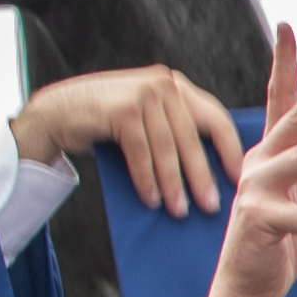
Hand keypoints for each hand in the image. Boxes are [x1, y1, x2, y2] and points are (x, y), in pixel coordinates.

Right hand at [7, 63, 240, 217]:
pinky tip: (151, 200)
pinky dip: (146, 179)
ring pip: (167, 147)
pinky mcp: (122, 108)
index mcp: (178, 87)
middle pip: (193, 137)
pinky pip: (141, 152)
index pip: (216, 118)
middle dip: (203, 175)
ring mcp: (142, 93)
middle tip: (211, 207)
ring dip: (174, 183)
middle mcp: (164, 84)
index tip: (239, 179)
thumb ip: (175, 132)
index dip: (231, 150)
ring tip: (180, 212)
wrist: (57, 112)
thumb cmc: (109, 124)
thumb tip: (210, 176)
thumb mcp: (148, 119)